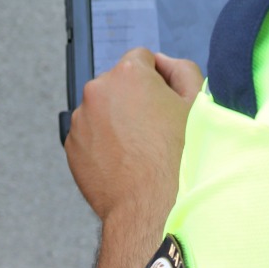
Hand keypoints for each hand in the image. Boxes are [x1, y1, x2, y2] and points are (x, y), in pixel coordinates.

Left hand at [65, 49, 200, 225]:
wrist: (152, 207)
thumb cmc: (179, 157)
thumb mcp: (197, 104)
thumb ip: (182, 70)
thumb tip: (162, 62)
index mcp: (128, 74)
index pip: (141, 59)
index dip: (157, 80)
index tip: (165, 105)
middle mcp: (97, 89)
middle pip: (118, 84)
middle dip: (133, 99)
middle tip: (154, 131)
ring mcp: (80, 118)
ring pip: (102, 109)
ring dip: (116, 120)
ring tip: (138, 151)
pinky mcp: (71, 144)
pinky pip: (89, 134)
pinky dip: (102, 142)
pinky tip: (123, 162)